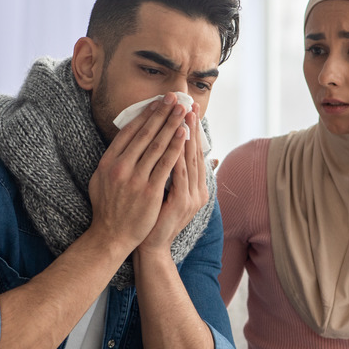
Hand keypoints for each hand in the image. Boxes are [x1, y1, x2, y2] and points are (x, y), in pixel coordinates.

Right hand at [87, 93, 189, 250]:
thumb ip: (111, 160)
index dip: (145, 115)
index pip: (129, 132)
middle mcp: (120, 167)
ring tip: (183, 111)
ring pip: (157, 145)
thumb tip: (122, 139)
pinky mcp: (150, 191)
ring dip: (172, 125)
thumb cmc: (107, 208)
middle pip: (144, 134)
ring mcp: (135, 179)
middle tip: (174, 98)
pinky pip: (166, 164)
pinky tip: (185, 135)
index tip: (156, 102)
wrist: (111, 236)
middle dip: (161, 113)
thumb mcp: (100, 179)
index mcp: (107, 162)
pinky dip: (176, 147)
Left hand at [137, 102, 208, 258]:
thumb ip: (174, 173)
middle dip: (190, 125)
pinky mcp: (183, 202)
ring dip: (186, 135)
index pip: (192, 150)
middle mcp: (198, 188)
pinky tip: (176, 139)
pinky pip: (180, 172)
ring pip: (189, 158)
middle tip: (188, 103)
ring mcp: (192, 195)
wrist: (151, 246)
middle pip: (194, 150)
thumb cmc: (154, 218)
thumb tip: (176, 155)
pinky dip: (178, 154)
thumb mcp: (167, 193)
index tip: (186, 107)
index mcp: (194, 185)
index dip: (190, 128)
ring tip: (183, 114)